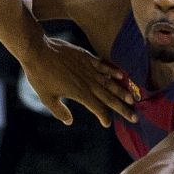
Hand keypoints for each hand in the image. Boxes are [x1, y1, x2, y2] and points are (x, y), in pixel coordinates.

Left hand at [19, 36, 137, 127]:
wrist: (38, 50)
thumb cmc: (40, 75)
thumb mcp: (46, 98)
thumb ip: (59, 111)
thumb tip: (69, 121)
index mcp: (79, 94)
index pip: (98, 109)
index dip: (104, 117)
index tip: (107, 123)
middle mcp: (88, 82)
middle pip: (109, 98)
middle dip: (123, 109)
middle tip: (135, 118)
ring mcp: (89, 69)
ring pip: (110, 82)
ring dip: (123, 92)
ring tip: (133, 99)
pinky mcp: (86, 57)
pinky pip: (104, 65)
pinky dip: (113, 70)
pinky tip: (122, 75)